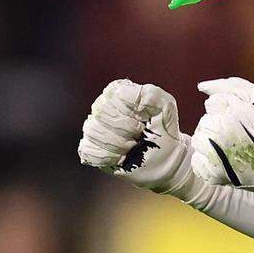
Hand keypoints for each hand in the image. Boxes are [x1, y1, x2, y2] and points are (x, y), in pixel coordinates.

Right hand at [78, 79, 194, 195]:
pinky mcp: (90, 149)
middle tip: (139, 136)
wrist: (165, 159)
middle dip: (124, 129)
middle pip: (100, 113)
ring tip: (132, 147)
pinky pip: (88, 150)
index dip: (128, 112)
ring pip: (93, 131)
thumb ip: (150, 94)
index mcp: (117, 93)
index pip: (112, 95)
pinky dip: (107, 157)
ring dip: (118, 144)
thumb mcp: (165, 108)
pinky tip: (120, 157)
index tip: (143, 122)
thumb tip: (121, 94)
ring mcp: (94, 128)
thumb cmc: (164, 131)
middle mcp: (102, 108)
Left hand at [190, 77, 253, 194]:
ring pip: (198, 140)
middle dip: (218, 126)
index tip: (242, 122)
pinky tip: (225, 161)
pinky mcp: (214, 175)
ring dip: (210, 143)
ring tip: (232, 149)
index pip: (212, 104)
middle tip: (239, 137)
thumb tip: (200, 86)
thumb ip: (229, 86)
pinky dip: (207, 162)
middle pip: (204, 122)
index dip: (226, 111)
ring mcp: (216, 155)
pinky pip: (197, 162)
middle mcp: (222, 133)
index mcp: (232, 113)